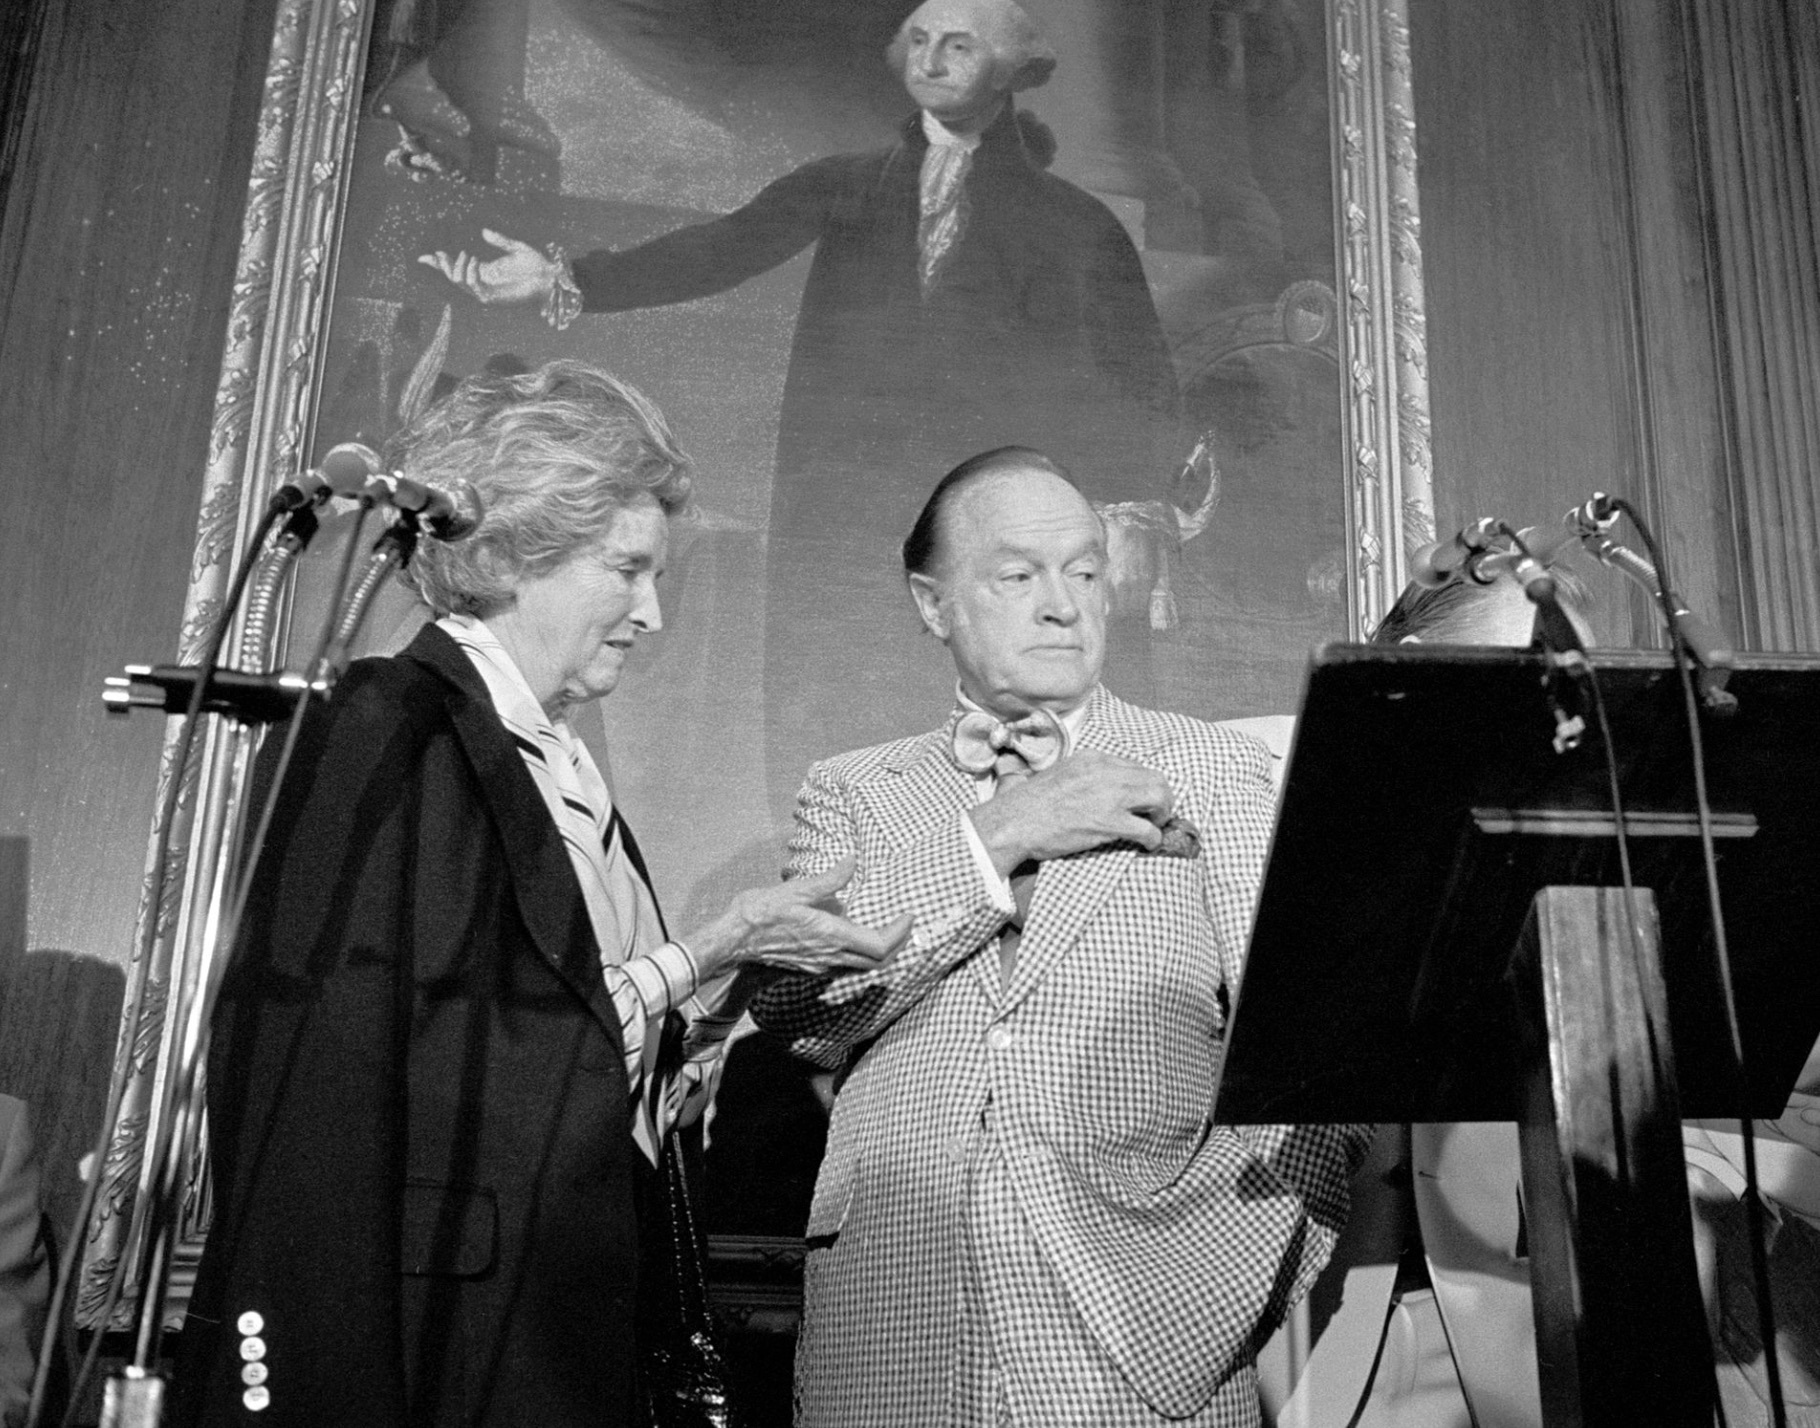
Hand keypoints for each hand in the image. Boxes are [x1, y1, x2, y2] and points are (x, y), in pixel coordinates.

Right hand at [417, 228, 558, 303]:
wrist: (551, 278)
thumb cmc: (537, 265)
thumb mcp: (516, 248)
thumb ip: (499, 240)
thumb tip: (483, 232)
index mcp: (485, 272)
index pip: (457, 269)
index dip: (440, 264)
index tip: (424, 257)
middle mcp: (484, 283)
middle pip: (453, 277)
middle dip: (444, 266)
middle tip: (444, 253)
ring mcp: (489, 291)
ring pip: (460, 283)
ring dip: (458, 268)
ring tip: (468, 255)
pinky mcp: (495, 298)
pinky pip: (475, 288)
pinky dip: (470, 275)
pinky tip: (475, 262)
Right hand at [684, 857, 912, 980]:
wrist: (732, 946)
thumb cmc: (760, 915)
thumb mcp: (795, 889)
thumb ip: (829, 879)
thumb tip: (852, 861)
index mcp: (831, 936)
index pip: (880, 946)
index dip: (900, 933)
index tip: (908, 916)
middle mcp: (831, 958)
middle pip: (878, 962)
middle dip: (897, 945)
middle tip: (903, 925)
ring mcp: (821, 969)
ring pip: (863, 968)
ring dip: (880, 952)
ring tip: (885, 930)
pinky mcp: (812, 972)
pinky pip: (847, 969)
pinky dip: (861, 956)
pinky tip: (853, 938)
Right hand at [969, 750, 1173, 873]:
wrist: (1014, 823)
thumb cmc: (1028, 804)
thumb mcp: (1057, 774)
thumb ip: (1080, 776)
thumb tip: (1092, 788)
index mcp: (1092, 759)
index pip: (1134, 766)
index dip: (1142, 785)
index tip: (1141, 800)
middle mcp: (1105, 772)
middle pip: (1154, 778)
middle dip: (1161, 797)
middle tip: (1156, 814)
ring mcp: (1109, 796)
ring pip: (1159, 797)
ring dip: (1162, 814)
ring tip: (1155, 826)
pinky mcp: (1110, 823)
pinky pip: (1148, 829)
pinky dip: (1154, 838)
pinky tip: (1147, 845)